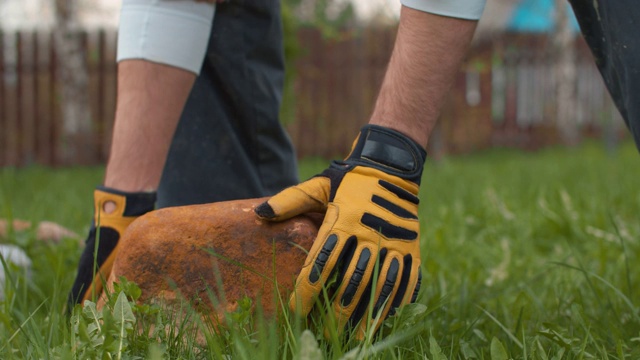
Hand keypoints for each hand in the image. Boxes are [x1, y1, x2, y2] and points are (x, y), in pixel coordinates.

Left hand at [255, 124, 424, 337]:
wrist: (392, 166)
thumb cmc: (349, 179)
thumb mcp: (318, 185)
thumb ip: (290, 200)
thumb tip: (259, 213)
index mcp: (343, 220)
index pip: (321, 262)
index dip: (307, 290)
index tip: (296, 311)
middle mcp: (368, 233)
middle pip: (351, 280)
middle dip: (337, 311)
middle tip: (325, 332)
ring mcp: (393, 242)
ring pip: (379, 285)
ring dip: (366, 314)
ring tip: (354, 337)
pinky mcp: (411, 248)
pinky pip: (405, 280)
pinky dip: (395, 303)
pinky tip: (382, 320)